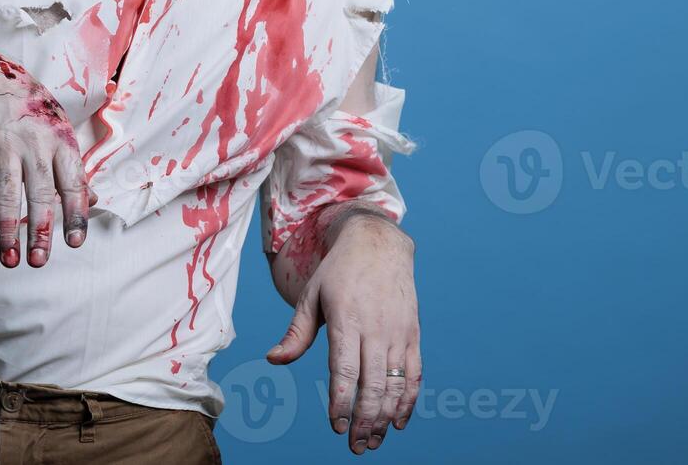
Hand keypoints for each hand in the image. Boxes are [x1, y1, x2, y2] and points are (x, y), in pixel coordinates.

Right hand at [0, 50, 89, 267]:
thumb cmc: (30, 115)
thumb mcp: (58, 134)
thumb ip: (73, 169)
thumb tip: (96, 200)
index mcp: (61, 141)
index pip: (73, 182)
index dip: (75, 213)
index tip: (75, 242)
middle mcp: (34, 143)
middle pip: (39, 191)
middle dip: (39, 229)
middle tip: (39, 261)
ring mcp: (3, 145)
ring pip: (6, 192)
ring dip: (6, 229)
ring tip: (9, 260)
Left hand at [267, 215, 419, 453]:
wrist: (378, 243)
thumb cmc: (338, 271)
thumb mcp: (311, 295)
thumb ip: (296, 333)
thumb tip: (273, 360)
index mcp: (347, 320)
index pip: (345, 370)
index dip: (341, 401)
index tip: (335, 426)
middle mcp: (376, 328)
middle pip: (373, 385)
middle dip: (364, 421)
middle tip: (355, 446)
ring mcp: (398, 332)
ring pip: (395, 385)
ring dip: (386, 418)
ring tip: (373, 441)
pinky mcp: (413, 334)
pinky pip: (414, 374)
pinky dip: (408, 401)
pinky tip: (398, 421)